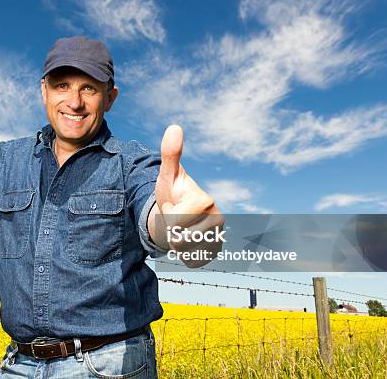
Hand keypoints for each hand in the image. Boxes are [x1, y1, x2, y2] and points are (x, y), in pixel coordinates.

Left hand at [154, 125, 222, 252]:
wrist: (178, 213)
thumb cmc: (172, 191)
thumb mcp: (167, 174)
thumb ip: (170, 154)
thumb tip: (174, 126)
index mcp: (205, 201)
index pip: (176, 220)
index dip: (168, 214)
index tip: (173, 204)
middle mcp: (217, 219)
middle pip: (179, 238)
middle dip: (170, 229)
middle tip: (175, 217)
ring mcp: (218, 236)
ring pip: (184, 251)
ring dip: (175, 242)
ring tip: (180, 227)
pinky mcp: (216, 250)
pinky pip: (192, 260)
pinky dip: (184, 253)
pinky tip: (186, 239)